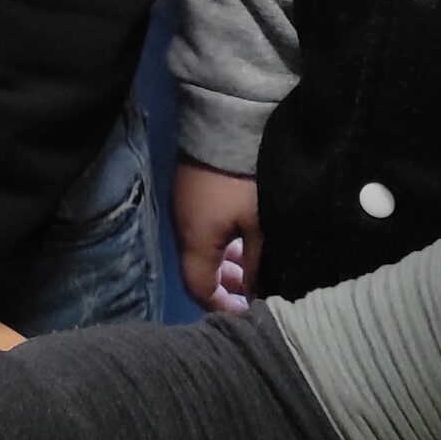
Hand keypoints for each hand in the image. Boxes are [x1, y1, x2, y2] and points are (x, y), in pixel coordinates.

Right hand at [173, 164, 258, 313]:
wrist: (224, 126)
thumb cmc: (243, 182)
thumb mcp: (258, 225)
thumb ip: (255, 265)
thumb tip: (254, 295)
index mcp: (196, 241)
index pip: (199, 288)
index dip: (221, 306)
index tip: (246, 313)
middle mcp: (182, 228)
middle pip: (196, 270)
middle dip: (223, 286)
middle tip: (251, 291)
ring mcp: (183, 208)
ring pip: (199, 250)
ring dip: (221, 263)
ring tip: (247, 265)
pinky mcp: (188, 192)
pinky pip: (200, 231)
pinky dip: (218, 244)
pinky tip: (238, 240)